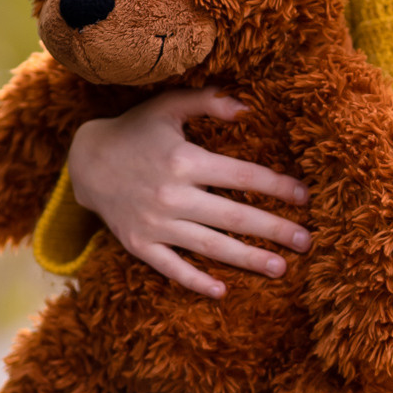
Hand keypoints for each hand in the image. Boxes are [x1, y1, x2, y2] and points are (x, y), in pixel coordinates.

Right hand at [67, 91, 310, 298]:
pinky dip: (195, 281)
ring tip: (281, 268)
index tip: (305, 197)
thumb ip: (208, 101)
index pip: (242, 176)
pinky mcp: (139, 244)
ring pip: (210, 246)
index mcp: (185, 160)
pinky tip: (222, 291)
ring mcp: (155, 224)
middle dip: (274, 230)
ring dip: (247, 259)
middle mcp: (172, 195)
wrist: (85, 161)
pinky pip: (171, 267)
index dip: (276, 186)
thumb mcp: (168, 106)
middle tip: (307, 242)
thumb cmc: (135, 130)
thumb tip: (248, 107)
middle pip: (234, 216)